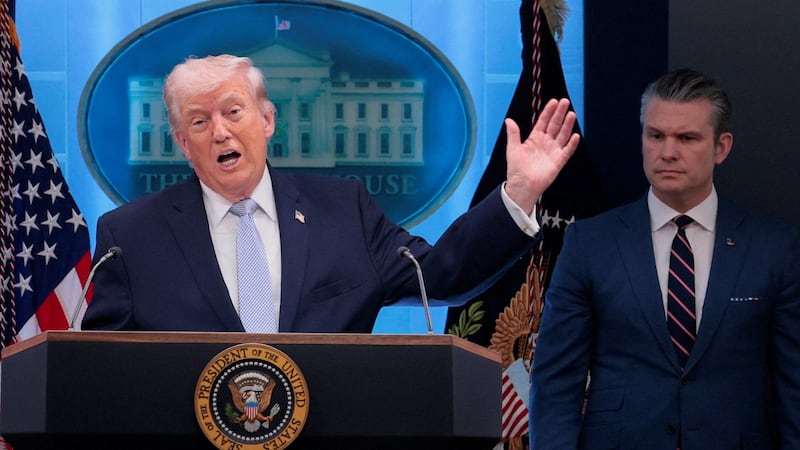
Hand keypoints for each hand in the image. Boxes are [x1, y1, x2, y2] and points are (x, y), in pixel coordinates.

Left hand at [504, 98, 579, 213]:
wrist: (522, 185)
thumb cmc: (516, 168)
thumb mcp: (513, 148)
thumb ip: (513, 133)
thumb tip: (508, 120)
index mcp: (535, 139)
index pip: (544, 122)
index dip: (549, 112)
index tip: (554, 101)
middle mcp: (546, 143)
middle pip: (555, 125)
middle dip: (560, 113)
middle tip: (565, 102)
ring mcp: (553, 151)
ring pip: (562, 135)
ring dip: (567, 125)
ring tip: (571, 114)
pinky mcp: (558, 161)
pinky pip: (567, 151)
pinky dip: (571, 144)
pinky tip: (575, 135)